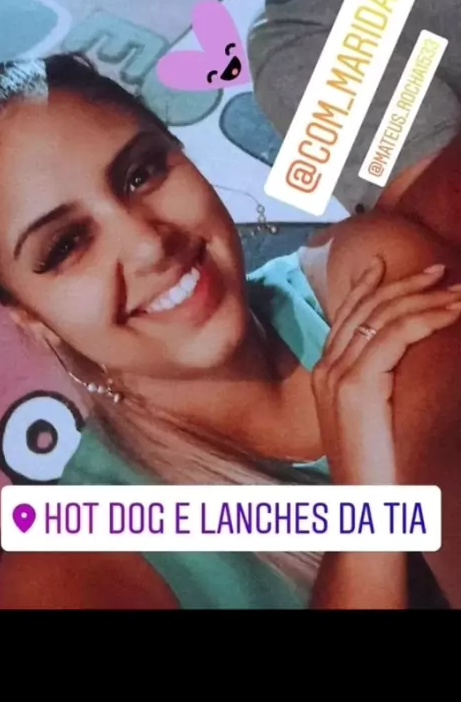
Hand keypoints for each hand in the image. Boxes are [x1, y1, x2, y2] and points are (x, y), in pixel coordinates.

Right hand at [311, 259, 460, 484]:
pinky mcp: (357, 385)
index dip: (366, 285)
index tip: (384, 262)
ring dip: (425, 297)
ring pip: (383, 316)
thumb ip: (374, 383)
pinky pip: (396, 335)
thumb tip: (397, 355)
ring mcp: (338, 375)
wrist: (366, 510)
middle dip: (405, 283)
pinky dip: (427, 318)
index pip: (346, 315)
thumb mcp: (371, 416)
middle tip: (440, 270)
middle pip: (366, 308)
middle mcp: (327, 368)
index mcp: (325, 373)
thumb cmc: (378, 469)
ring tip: (456, 290)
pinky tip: (450, 312)